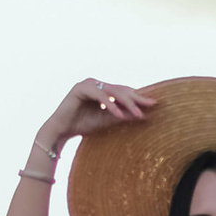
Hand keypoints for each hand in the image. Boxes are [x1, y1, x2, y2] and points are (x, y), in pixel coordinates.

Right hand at [38, 76, 157, 154]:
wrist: (61, 131)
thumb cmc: (82, 125)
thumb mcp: (107, 120)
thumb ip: (122, 115)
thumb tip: (143, 115)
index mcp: (102, 89)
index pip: (123, 91)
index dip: (138, 98)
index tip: (153, 105)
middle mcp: (95, 84)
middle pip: (120, 89)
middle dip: (135, 99)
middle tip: (149, 107)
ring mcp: (87, 84)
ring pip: (112, 91)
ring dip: (126, 102)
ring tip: (137, 113)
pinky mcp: (80, 88)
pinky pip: (99, 95)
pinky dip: (109, 104)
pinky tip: (118, 113)